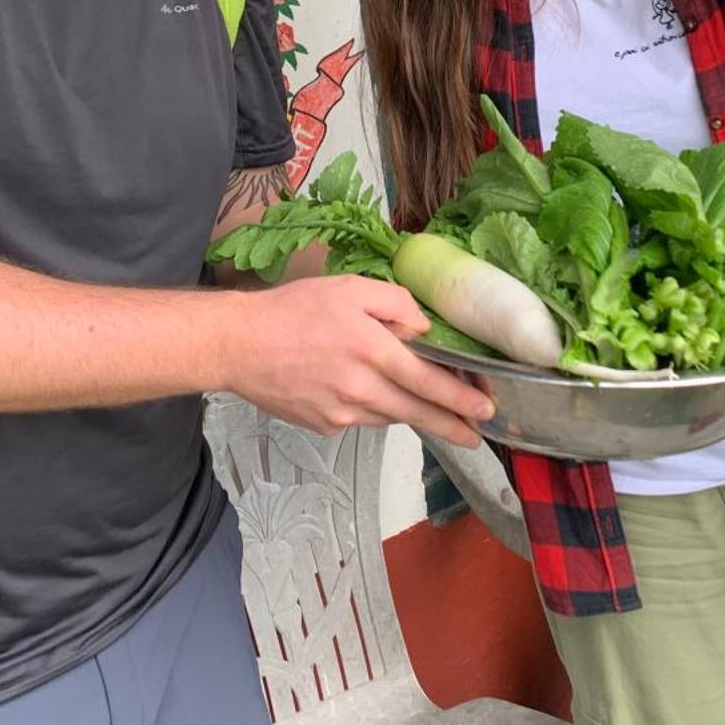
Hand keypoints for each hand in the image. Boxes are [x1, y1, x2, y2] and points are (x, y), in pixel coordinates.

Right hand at [221, 275, 494, 446]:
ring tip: (428, 410)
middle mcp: (362, 389)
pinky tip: (360, 392)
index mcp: (373, 351)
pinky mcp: (324, 426)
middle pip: (417, 413)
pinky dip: (370, 409)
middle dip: (452, 426)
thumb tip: (422, 328)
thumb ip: (395, 303)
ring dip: (411, 414)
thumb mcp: (350, 288)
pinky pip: (360, 420)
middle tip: (476, 436)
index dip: (460, 399)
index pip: (429, 382)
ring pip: (389, 416)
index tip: (485, 411)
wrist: (239, 345)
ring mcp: (342, 413)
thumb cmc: (293, 310)